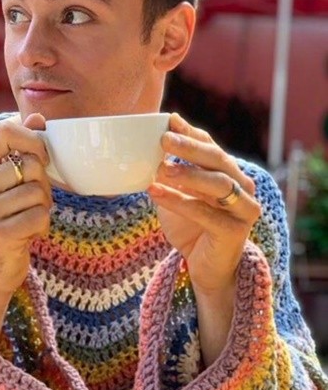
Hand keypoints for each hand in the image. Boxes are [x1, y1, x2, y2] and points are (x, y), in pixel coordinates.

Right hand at [0, 113, 51, 343]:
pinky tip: (29, 235)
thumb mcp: (8, 181)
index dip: (33, 141)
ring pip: (37, 192)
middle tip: (34, 201)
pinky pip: (39, 217)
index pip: (5, 130)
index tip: (40, 159)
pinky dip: (42, 226)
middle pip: (30, 165)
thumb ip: (22, 147)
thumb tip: (39, 117)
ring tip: (29, 219)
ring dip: (44, 208)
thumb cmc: (5, 216)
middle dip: (44, 184)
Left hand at [149, 112, 260, 296]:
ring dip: (189, 174)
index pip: (211, 147)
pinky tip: (156, 193)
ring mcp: (244, 209)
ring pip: (220, 184)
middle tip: (163, 139)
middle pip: (218, 160)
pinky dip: (180, 202)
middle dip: (190, 147)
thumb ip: (169, 174)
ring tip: (160, 168)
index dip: (191, 133)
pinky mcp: (236, 232)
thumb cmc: (190, 228)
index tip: (169, 120)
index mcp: (229, 174)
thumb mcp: (177, 195)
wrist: (206, 269)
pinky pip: (207, 214)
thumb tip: (145, 149)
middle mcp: (243, 187)